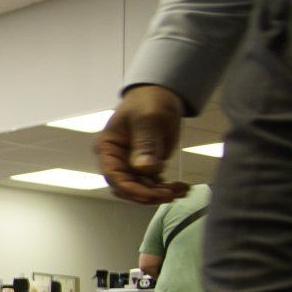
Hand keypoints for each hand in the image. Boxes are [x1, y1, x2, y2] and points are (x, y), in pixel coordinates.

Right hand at [96, 85, 188, 204]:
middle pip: (127, 187)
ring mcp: (130, 165)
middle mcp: (116, 160)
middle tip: (173, 193)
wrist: (160, 95)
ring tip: (183, 190)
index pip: (114, 176)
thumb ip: (144, 144)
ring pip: (141, 189)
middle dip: (149, 194)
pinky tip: (182, 187)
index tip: (152, 195)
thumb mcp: (147, 120)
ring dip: (160, 194)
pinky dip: (166, 189)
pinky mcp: (145, 167)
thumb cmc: (149, 102)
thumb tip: (144, 169)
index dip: (131, 189)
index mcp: (108, 149)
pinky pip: (152, 184)